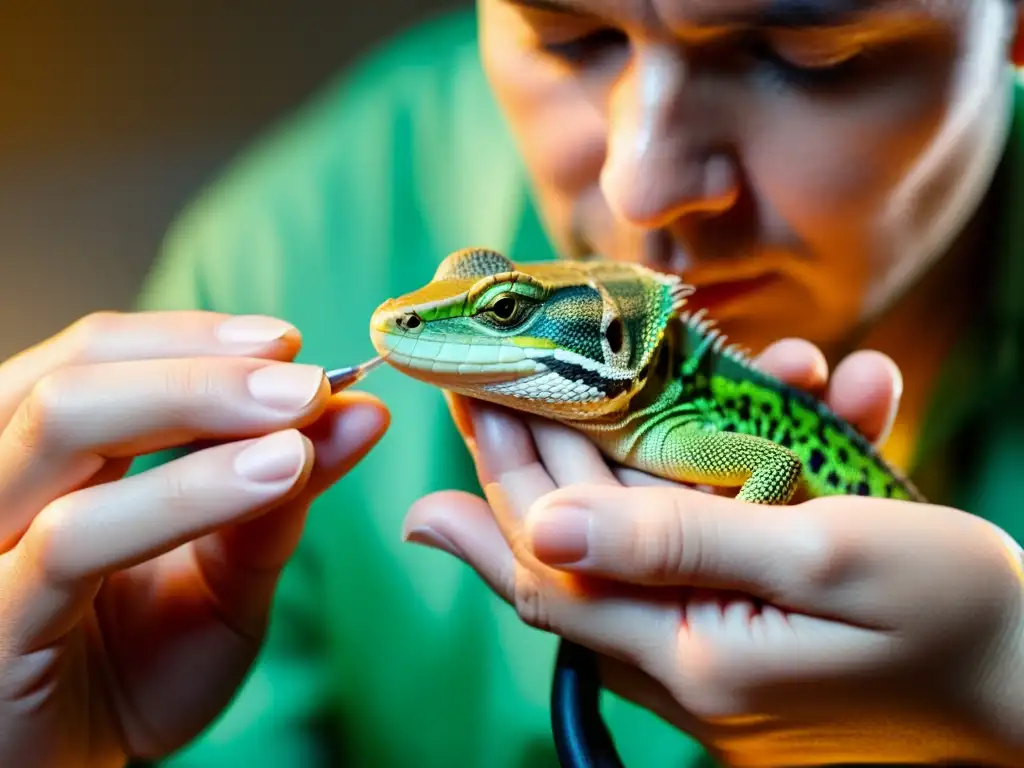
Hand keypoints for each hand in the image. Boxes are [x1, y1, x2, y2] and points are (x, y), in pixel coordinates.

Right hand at [0, 311, 388, 766]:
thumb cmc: (134, 670)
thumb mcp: (225, 574)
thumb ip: (279, 492)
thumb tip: (358, 411)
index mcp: (40, 462)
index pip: (94, 358)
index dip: (190, 339)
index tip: (290, 343)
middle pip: (77, 377)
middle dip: (203, 366)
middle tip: (307, 377)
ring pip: (62, 425)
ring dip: (195, 401)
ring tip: (302, 410)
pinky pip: (75, 537)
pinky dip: (183, 492)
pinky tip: (277, 472)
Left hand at [405, 339, 1023, 765]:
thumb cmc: (952, 617)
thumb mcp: (823, 559)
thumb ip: (676, 543)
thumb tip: (537, 528)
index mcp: (688, 651)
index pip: (549, 562)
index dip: (498, 477)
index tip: (468, 396)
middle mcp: (684, 653)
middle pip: (580, 540)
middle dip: (544, 444)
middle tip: (505, 367)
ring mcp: (713, 637)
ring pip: (641, 527)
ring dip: (648, 439)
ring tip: (652, 360)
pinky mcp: (745, 617)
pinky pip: (706, 533)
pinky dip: (727, 467)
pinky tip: (796, 397)